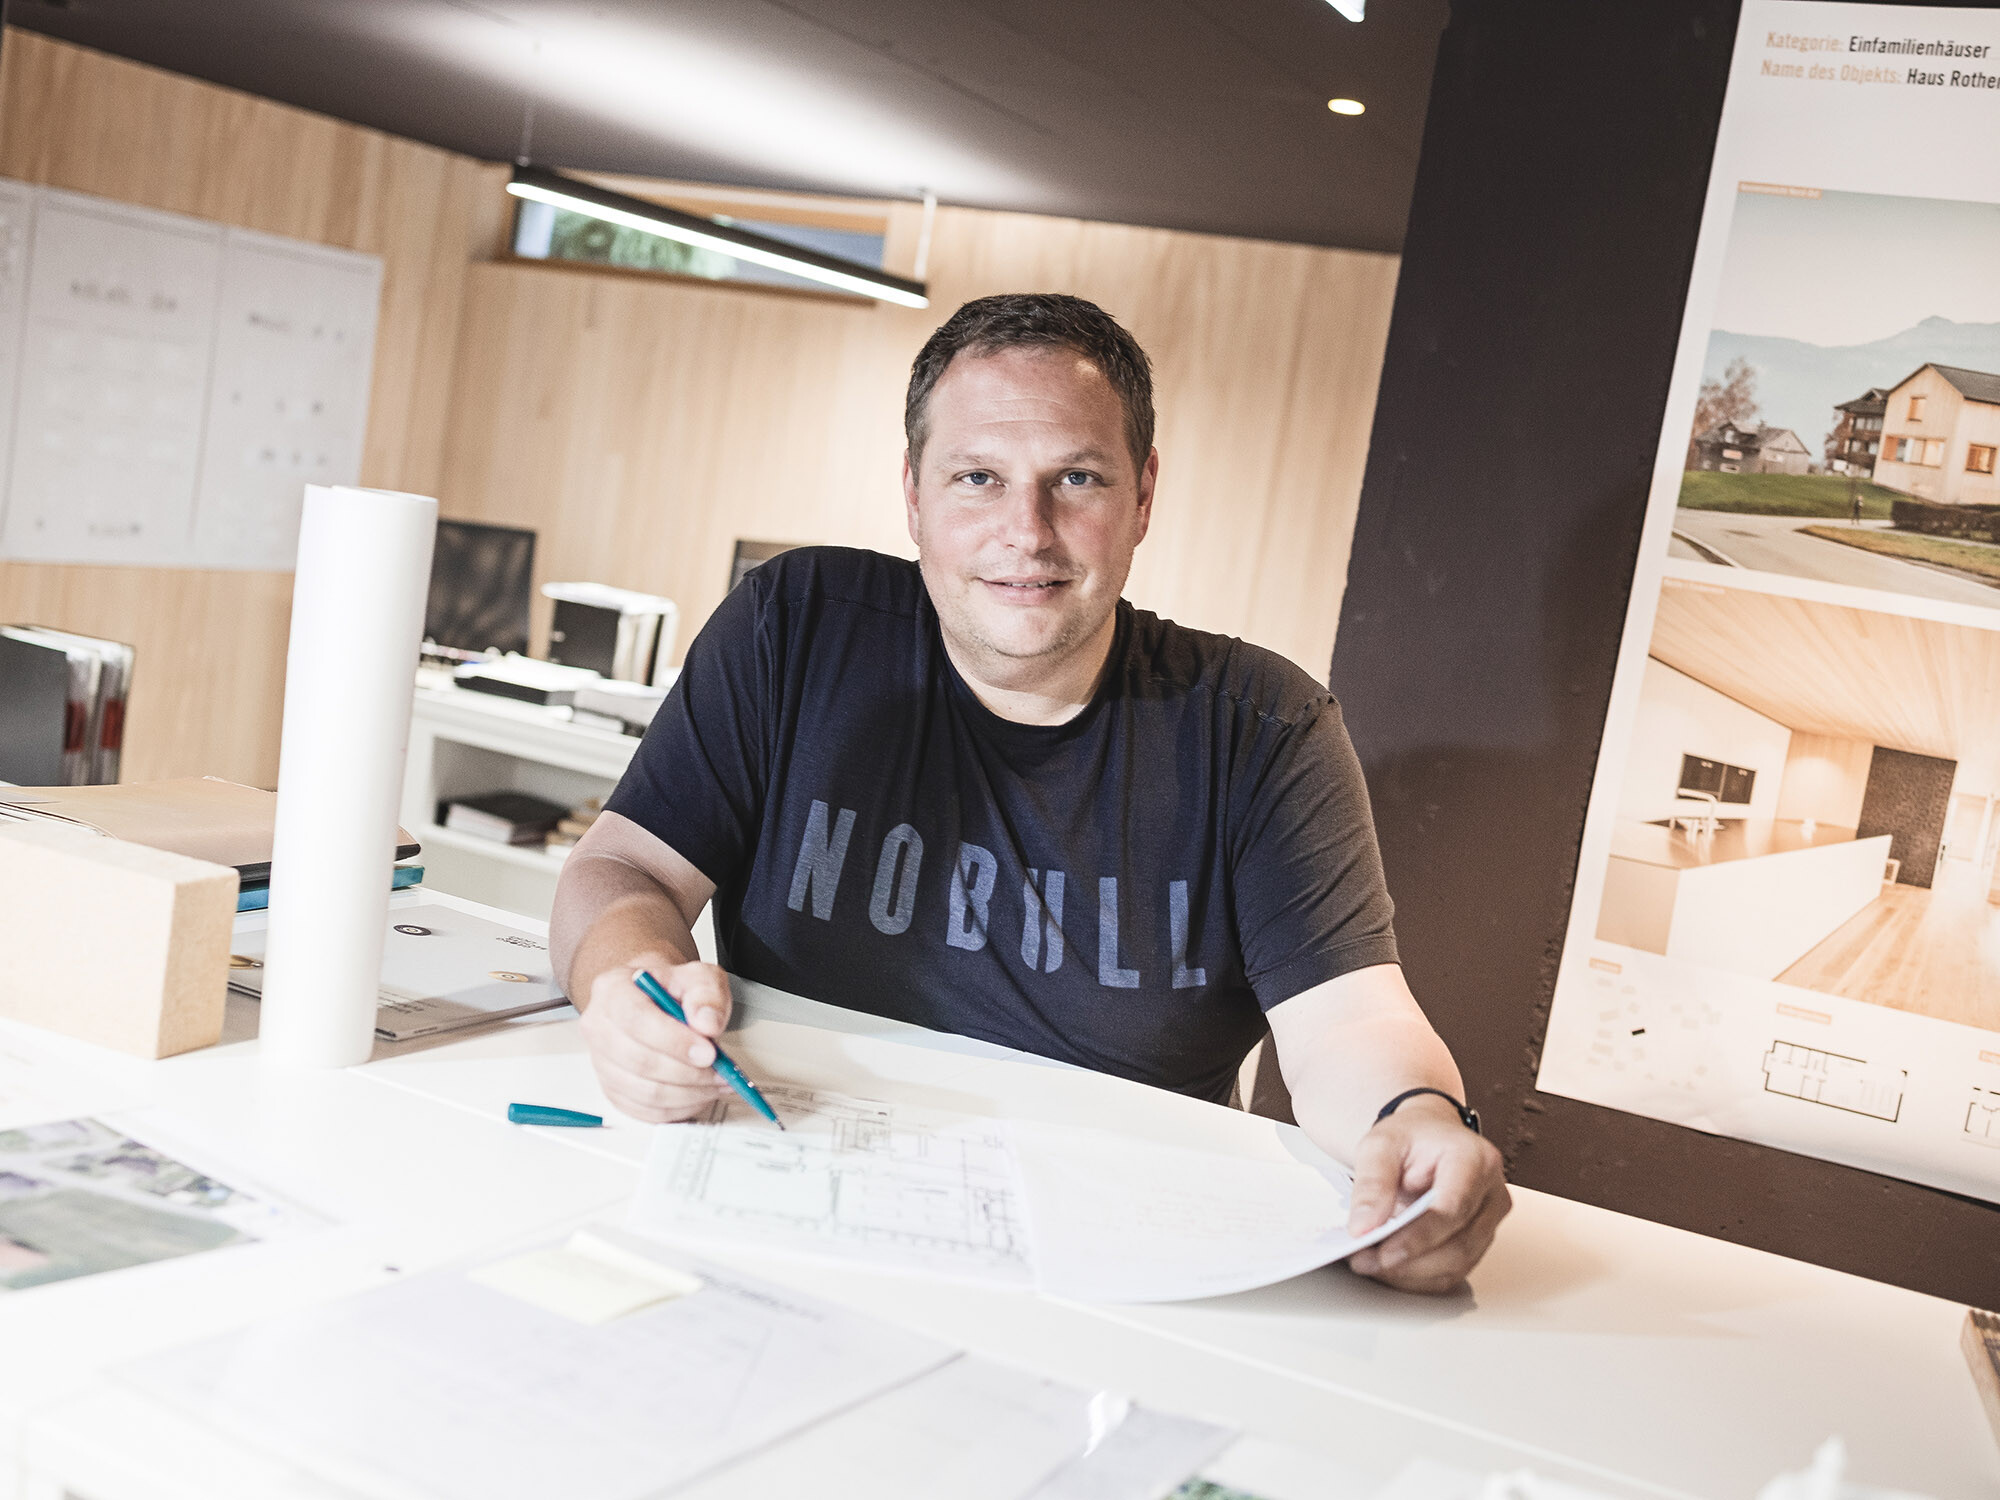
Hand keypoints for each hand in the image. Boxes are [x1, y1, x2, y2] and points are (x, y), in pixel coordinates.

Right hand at [576, 955, 735, 1122]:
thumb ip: (706, 995)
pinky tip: (698, 1094)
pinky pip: (645, 1110)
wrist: (655, 1000)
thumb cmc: (672, 989)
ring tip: (716, 1083)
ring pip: (643, 1092)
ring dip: (687, 1094)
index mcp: (612, 990)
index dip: (674, 1041)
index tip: (708, 1052)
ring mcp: (602, 1063)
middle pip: (639, 1061)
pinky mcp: (613, 1090)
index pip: (636, 1020)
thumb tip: (707, 1023)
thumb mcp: (698, 977)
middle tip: (721, 1071)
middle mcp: (599, 1028)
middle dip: (687, 1072)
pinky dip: (678, 1108)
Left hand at [1345, 1095, 1510, 1293]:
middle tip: (1366, 1262)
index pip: (1453, 1208)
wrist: (1430, 1136)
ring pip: (1459, 1264)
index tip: (1384, 1254)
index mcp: (1473, 1158)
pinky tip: (1391, 1269)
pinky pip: (1454, 1270)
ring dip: (1412, 1274)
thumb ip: (1372, 1183)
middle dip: (1410, 1262)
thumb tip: (1363, 1228)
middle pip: (1460, 1244)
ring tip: (1372, 1265)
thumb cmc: (1411, 1138)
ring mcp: (1490, 1219)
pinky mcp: (1481, 1239)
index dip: (1419, 1238)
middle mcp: (1492, 1191)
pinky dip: (1420, 1277)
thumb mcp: (1380, 1145)